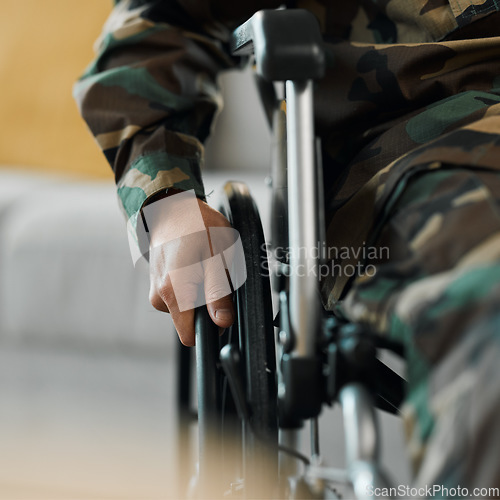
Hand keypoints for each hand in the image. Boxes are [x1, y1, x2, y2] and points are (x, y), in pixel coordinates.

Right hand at [147, 192, 235, 345]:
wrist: (171, 207)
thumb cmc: (196, 225)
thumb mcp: (218, 255)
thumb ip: (218, 292)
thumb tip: (221, 322)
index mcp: (174, 290)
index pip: (190, 335)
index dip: (211, 327)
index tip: (220, 310)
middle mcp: (159, 295)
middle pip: (190, 321)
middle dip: (207, 305)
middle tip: (215, 274)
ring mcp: (156, 291)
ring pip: (186, 308)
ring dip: (200, 292)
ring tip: (204, 264)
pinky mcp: (157, 286)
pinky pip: (179, 297)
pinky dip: (191, 285)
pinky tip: (194, 264)